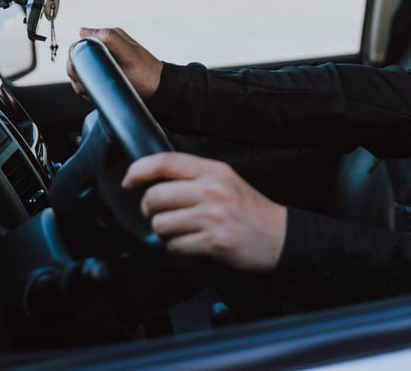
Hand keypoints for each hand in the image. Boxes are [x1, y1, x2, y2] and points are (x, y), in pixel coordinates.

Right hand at [67, 27, 162, 99]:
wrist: (159, 92)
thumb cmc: (147, 72)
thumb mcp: (129, 53)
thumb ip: (110, 38)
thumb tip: (83, 30)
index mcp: (108, 40)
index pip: (78, 45)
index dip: (76, 58)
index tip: (84, 69)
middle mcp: (104, 50)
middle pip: (76, 61)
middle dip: (78, 74)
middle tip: (90, 83)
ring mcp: (103, 65)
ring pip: (79, 74)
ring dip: (82, 84)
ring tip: (95, 90)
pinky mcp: (104, 78)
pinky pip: (87, 84)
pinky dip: (87, 90)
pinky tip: (96, 95)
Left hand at [122, 153, 286, 270]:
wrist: (280, 236)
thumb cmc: (251, 210)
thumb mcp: (227, 180)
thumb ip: (195, 176)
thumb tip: (155, 180)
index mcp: (214, 171)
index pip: (165, 162)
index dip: (139, 170)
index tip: (129, 181)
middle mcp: (212, 190)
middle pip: (154, 197)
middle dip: (150, 211)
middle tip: (160, 215)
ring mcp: (212, 216)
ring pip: (160, 224)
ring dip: (165, 233)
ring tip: (182, 232)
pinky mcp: (213, 241)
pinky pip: (174, 246)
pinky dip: (178, 248)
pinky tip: (194, 244)